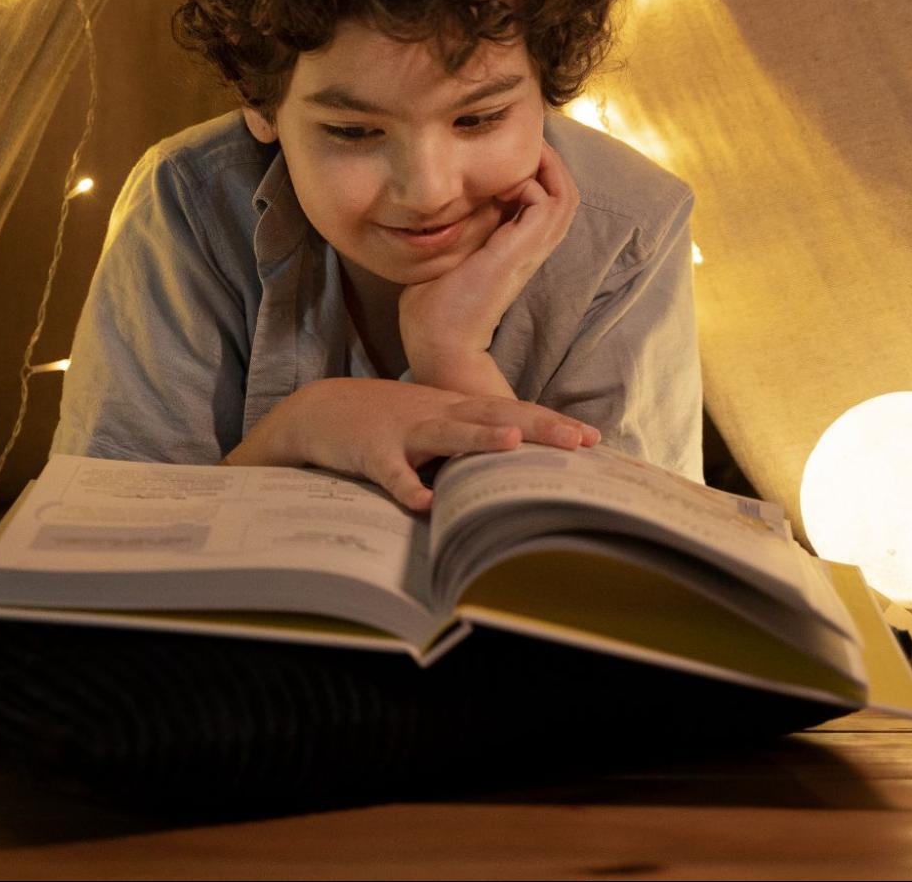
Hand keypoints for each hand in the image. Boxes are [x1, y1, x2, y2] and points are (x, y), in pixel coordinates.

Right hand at [227, 377, 599, 511]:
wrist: (318, 410)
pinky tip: (423, 503)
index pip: (512, 412)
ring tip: (512, 444)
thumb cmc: (383, 422)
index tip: (593, 438)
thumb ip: (470, 437)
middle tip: (578, 439)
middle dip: (537, 426)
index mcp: (455, 407)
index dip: (551, 423)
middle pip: (493, 415)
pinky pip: (391, 473)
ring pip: (446, 433)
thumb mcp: (431, 423)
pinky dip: (406, 486)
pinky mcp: (370, 451)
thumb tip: (519, 460)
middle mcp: (436, 412)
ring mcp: (403, 429)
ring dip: (478, 438)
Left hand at [399, 138, 580, 370]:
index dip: (531, 169)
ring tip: (521, 151)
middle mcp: (531, 246)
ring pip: (565, 195)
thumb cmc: (435, 300)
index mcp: (517, 245)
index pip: (543, 197)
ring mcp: (531, 249)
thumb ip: (460, 221)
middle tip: (521, 141)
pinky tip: (502, 181)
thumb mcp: (449, 248)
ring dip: (547, 167)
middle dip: (547, 160)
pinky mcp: (522, 250)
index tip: (501, 151)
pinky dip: (533, 183)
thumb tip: (453, 189)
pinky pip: (550, 203)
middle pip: (564, 192)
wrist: (438, 337)